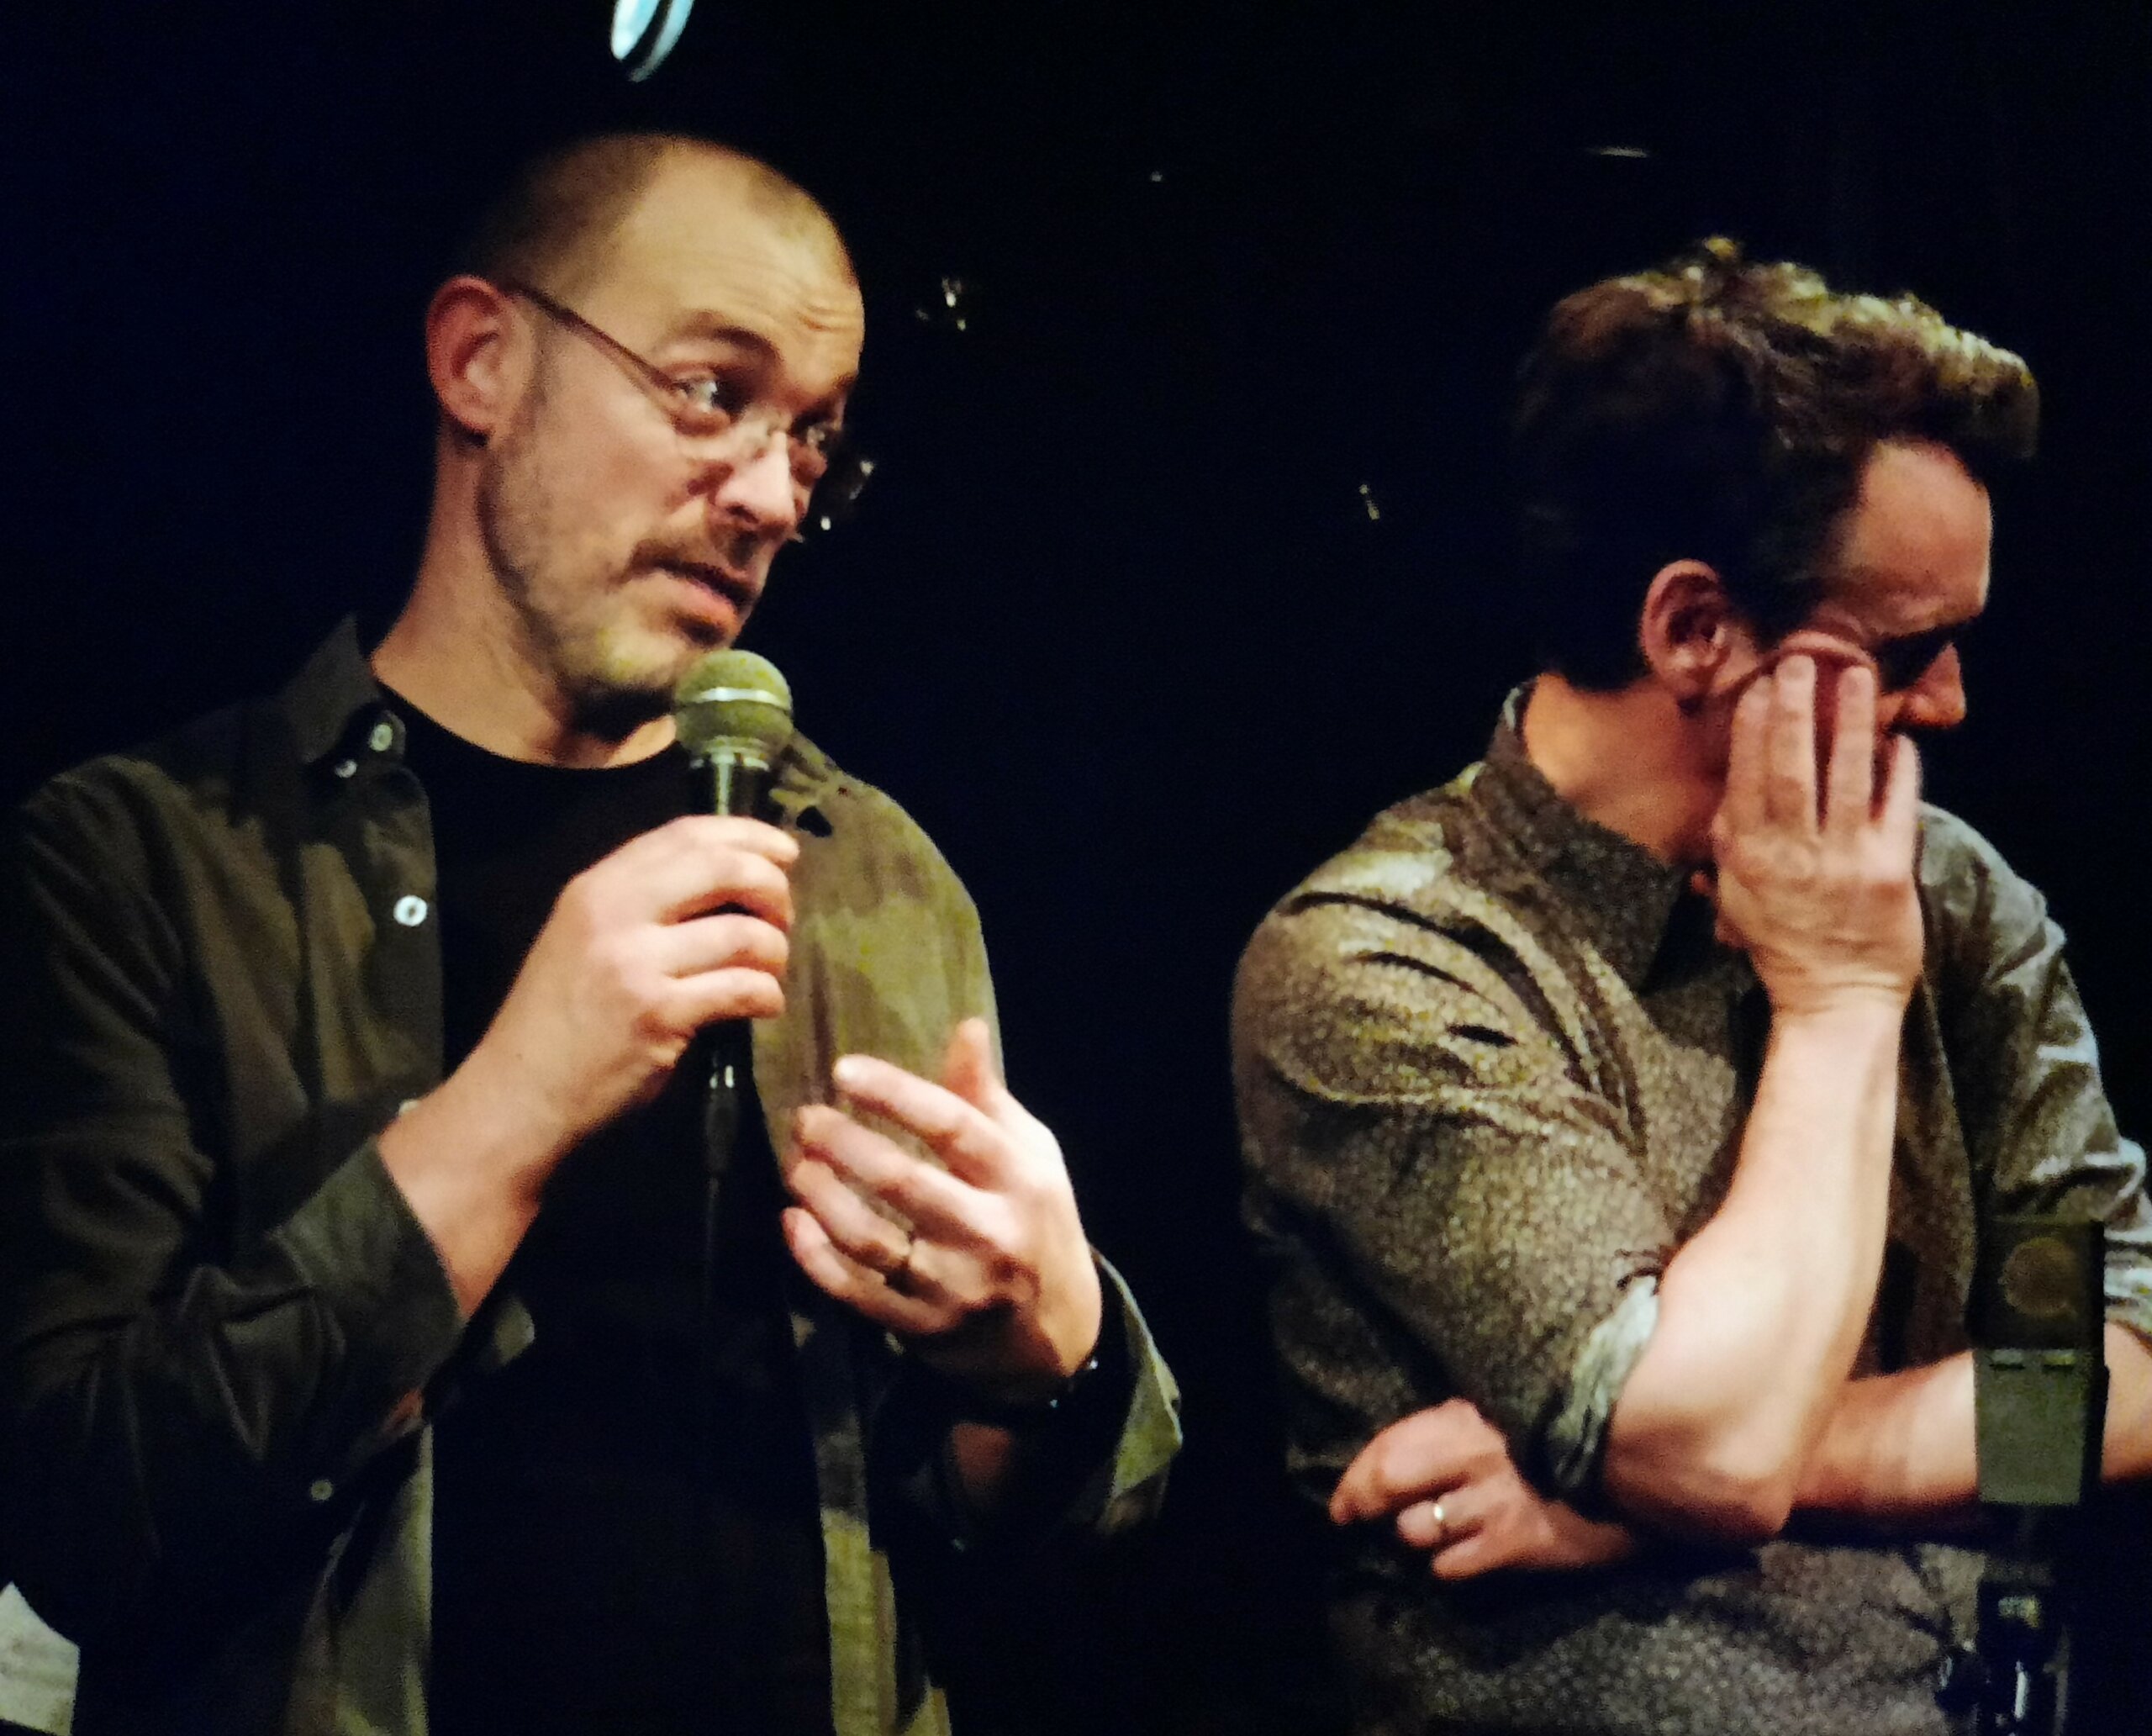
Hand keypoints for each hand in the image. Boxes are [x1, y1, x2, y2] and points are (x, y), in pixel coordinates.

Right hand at [470, 814, 795, 1164]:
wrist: (518, 1094)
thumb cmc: (558, 1020)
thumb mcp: (584, 937)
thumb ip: (643, 903)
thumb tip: (729, 881)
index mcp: (597, 886)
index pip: (686, 833)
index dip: (748, 835)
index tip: (785, 853)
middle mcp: (614, 912)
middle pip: (724, 869)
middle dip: (773, 888)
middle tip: (784, 916)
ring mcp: (636, 963)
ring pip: (744, 934)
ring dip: (775, 952)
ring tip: (769, 972)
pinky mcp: (659, 1014)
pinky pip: (742, 988)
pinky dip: (767, 996)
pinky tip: (764, 1006)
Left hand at [781, 1018, 1103, 1404]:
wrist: (1053, 1337)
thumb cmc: (1036, 1221)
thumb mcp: (1031, 1155)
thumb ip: (988, 1098)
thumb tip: (965, 1027)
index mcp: (1020, 1180)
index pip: (954, 1126)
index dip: (895, 1094)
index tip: (843, 1070)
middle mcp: (989, 1234)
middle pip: (904, 1182)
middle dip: (843, 1143)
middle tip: (804, 1117)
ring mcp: (953, 1288)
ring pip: (870, 1240)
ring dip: (821, 1196)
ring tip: (795, 1162)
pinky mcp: (921, 1328)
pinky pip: (854, 1291)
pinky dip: (814, 1255)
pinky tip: (792, 1220)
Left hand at [1330, 1399, 1634, 1579]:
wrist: (1640, 1465)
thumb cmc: (1568, 1435)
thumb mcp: (1509, 1412)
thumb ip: (1457, 1424)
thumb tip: (1403, 1444)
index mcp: (1467, 1414)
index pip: (1390, 1442)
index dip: (1355, 1475)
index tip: (1342, 1499)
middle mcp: (1473, 1453)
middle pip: (1389, 1479)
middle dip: (1362, 1502)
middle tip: (1354, 1518)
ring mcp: (1494, 1499)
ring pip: (1416, 1529)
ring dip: (1414, 1535)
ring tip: (1430, 1533)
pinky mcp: (1518, 1542)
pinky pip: (1452, 1566)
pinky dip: (1448, 1565)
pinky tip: (1464, 1557)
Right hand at [1708, 655, 1921, 1017]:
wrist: (1833, 1000)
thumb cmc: (1780, 945)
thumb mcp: (1735, 896)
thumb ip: (1728, 845)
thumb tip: (1723, 798)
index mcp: (1748, 856)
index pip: (1747, 777)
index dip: (1754, 728)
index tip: (1760, 685)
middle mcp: (1792, 853)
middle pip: (1791, 767)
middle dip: (1795, 710)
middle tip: (1800, 661)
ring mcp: (1843, 860)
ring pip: (1845, 777)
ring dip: (1849, 722)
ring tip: (1855, 676)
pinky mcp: (1890, 871)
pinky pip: (1895, 808)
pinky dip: (1898, 770)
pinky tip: (1900, 738)